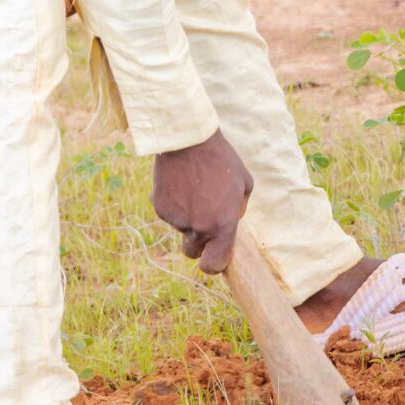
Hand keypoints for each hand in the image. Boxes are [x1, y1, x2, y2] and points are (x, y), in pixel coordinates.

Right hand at [151, 130, 252, 273]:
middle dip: (196, 242)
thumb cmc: (221, 159)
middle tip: (201, 219)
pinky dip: (172, 203)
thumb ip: (240, 208)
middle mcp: (198, 227)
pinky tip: (179, 183)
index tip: (212, 257)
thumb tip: (232, 219)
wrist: (188, 139)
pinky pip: (168, 213)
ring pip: (180, 228)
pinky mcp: (160, 208)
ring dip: (186, 216)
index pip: (213, 265)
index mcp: (223, 225)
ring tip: (192, 187)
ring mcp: (176, 219)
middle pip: (191, 252)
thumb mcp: (244, 182)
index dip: (213, 264)